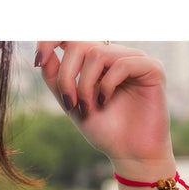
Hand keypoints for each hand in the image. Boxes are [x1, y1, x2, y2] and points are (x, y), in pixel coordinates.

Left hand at [35, 41, 174, 177]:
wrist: (129, 153)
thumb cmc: (103, 130)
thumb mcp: (72, 104)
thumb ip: (57, 80)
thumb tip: (41, 56)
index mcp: (95, 63)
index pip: (72, 36)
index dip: (51, 39)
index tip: (37, 60)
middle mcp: (114, 56)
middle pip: (80, 43)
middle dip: (67, 75)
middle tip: (69, 103)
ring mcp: (133, 60)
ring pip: (97, 54)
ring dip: (85, 85)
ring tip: (88, 108)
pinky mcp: (151, 68)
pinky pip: (121, 64)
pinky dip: (107, 85)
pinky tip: (105, 102)